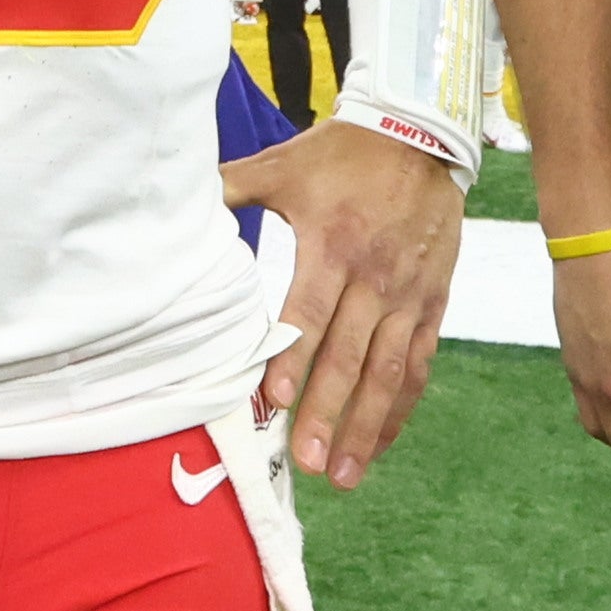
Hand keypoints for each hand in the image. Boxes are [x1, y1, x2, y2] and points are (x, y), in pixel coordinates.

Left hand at [220, 116, 463, 485]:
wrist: (421, 134)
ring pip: (389, 372)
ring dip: (365, 427)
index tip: (276, 401)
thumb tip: (177, 204)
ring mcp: (408, 295)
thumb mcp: (283, 165)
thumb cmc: (342, 154)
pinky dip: (400, 408)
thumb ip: (231, 188)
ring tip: (341, 475)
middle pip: (350, 355)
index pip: (310, 311)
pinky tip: (379, 443)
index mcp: (333, 244)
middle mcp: (375, 276)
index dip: (293, 357)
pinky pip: (419, 364)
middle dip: (327, 413)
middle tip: (305, 462)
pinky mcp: (432, 303)